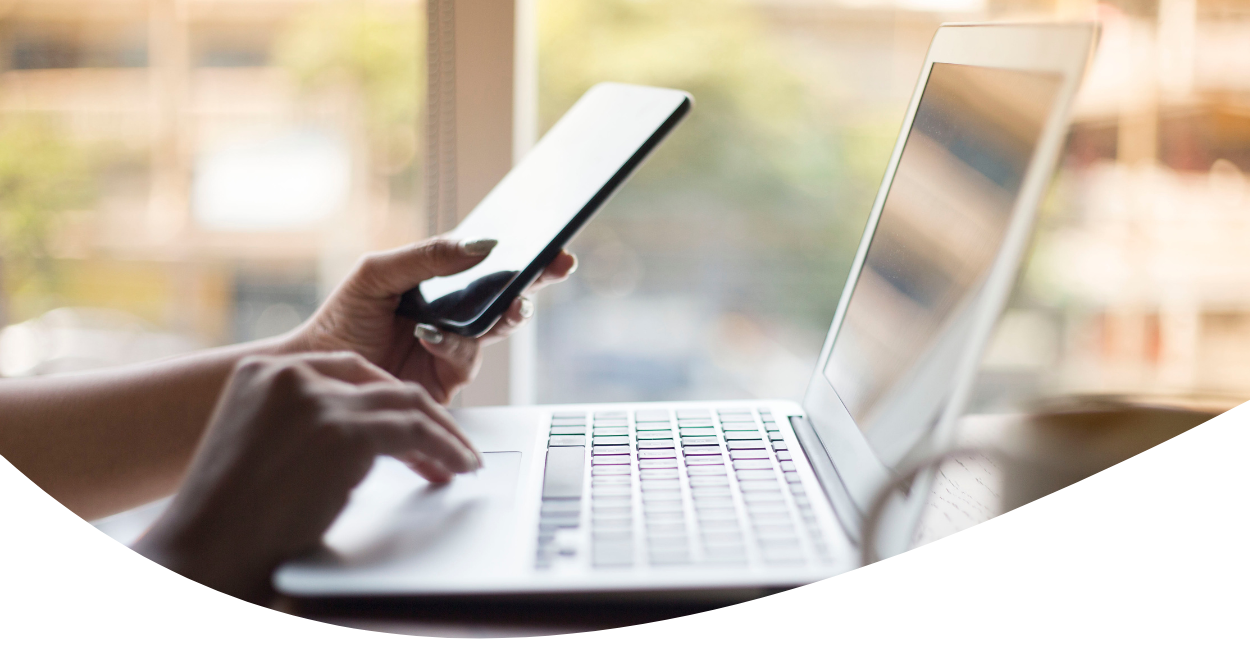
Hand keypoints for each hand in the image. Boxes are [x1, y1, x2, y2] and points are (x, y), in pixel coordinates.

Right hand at [133, 352, 480, 602]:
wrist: (207, 551)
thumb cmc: (228, 520)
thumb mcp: (261, 450)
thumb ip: (303, 429)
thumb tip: (361, 444)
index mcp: (262, 372)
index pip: (345, 371)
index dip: (386, 399)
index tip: (413, 424)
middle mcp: (289, 374)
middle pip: (380, 383)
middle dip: (421, 415)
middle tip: (449, 444)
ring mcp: (318, 400)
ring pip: (406, 404)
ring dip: (442, 434)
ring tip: (462, 460)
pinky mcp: (342, 431)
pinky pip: (416, 432)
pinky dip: (445, 449)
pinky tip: (457, 468)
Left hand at [286, 238, 575, 403]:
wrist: (317, 375)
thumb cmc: (343, 321)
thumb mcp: (379, 274)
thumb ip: (427, 257)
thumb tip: (480, 245)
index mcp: (441, 284)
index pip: (490, 266)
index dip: (526, 257)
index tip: (552, 249)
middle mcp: (454, 315)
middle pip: (505, 295)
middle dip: (533, 282)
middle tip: (552, 269)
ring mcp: (454, 348)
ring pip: (495, 328)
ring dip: (503, 314)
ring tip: (508, 304)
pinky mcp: (447, 380)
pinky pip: (466, 359)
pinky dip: (453, 344)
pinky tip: (431, 335)